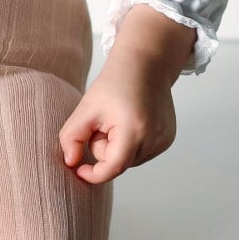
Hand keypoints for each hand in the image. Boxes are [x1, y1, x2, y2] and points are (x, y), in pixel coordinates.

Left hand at [57, 55, 178, 184]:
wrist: (146, 65)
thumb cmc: (114, 84)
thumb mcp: (85, 108)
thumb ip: (71, 138)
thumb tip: (71, 164)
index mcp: (134, 130)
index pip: (113, 167)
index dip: (94, 174)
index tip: (79, 172)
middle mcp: (155, 138)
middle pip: (118, 163)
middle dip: (104, 149)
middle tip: (103, 123)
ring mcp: (164, 140)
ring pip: (128, 161)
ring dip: (117, 148)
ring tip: (119, 120)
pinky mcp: (167, 140)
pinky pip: (139, 154)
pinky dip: (129, 144)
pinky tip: (130, 122)